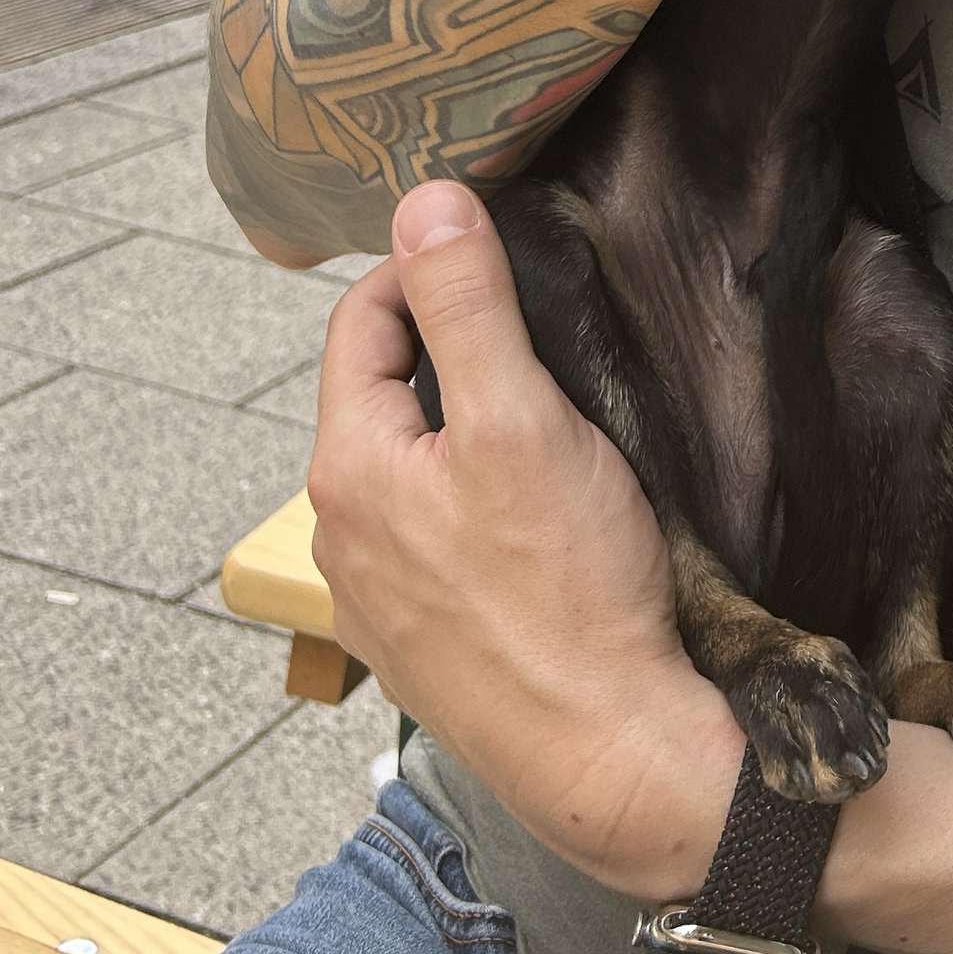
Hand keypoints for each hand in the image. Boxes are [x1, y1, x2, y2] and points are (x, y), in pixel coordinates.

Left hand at [311, 178, 740, 896]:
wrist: (610, 752)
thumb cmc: (571, 590)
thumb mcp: (522, 420)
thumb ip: (468, 305)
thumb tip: (426, 201)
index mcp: (349, 468)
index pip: (363, 321)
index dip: (430, 271)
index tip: (504, 257)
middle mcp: (342, 535)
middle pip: (383, 394)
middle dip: (452, 349)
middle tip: (540, 333)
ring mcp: (378, 599)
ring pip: (411, 469)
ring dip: (463, 430)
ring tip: (548, 423)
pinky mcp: (424, 645)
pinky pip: (434, 540)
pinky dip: (473, 505)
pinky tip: (538, 518)